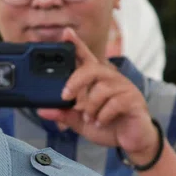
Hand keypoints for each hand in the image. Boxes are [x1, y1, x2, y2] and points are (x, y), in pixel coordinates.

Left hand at [38, 28, 158, 161]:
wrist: (132, 142)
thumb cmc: (108, 126)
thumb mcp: (80, 121)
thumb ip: (64, 115)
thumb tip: (42, 110)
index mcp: (97, 81)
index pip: (86, 58)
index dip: (77, 45)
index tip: (66, 32)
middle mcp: (111, 80)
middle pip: (92, 69)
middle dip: (75, 82)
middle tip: (65, 97)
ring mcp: (124, 88)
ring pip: (101, 89)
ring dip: (91, 107)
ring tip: (90, 118)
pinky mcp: (134, 101)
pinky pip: (114, 104)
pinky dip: (103, 116)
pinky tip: (101, 122)